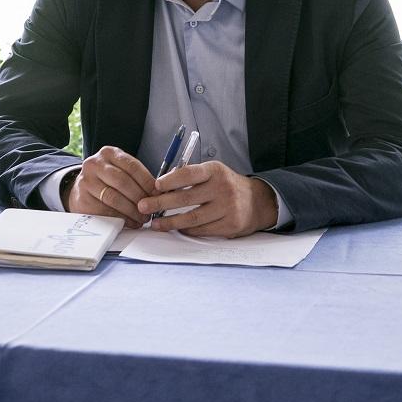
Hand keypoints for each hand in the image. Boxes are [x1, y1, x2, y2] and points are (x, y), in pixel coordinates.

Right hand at [64, 146, 155, 228]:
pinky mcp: (83, 199)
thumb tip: (158, 193)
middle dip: (140, 197)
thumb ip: (137, 177)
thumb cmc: (107, 180)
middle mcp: (95, 164)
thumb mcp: (120, 169)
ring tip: (142, 217)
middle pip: (122, 182)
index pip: (132, 166)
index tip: (157, 194)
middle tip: (150, 209)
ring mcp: (86, 182)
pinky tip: (129, 221)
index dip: (147, 182)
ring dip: (131, 211)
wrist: (82, 189)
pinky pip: (105, 211)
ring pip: (114, 198)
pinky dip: (120, 218)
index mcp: (109, 153)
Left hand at [136, 160, 277, 237]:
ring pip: (192, 218)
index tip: (154, 186)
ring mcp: (228, 208)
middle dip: (161, 203)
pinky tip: (176, 229)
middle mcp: (222, 188)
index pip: (189, 174)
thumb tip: (160, 187)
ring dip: (170, 222)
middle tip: (143, 206)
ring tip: (155, 224)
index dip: (170, 180)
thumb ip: (190, 177)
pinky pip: (202, 230)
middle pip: (186, 198)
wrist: (258, 202)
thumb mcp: (212, 173)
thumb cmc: (225, 185)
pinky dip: (187, 230)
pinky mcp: (230, 225)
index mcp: (215, 171)